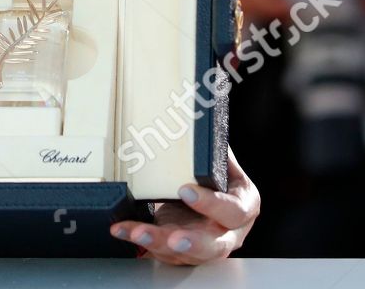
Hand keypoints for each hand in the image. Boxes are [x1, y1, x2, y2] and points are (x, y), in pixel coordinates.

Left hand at [110, 146, 259, 263]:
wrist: (205, 198)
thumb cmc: (214, 177)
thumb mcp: (219, 162)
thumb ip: (212, 147)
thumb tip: (200, 111)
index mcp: (243, 205)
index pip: (234, 210)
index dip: (212, 203)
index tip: (186, 190)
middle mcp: (227, 233)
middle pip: (214, 245)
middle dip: (192, 241)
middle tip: (174, 237)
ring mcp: (204, 246)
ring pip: (184, 252)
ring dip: (158, 242)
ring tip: (137, 232)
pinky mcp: (181, 253)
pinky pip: (160, 250)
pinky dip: (138, 238)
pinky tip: (122, 228)